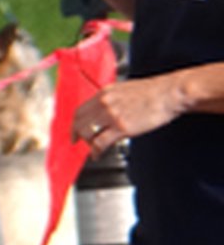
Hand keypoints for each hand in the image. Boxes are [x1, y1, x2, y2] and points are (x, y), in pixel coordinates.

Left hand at [74, 75, 188, 151]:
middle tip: (81, 143)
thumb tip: (102, 111)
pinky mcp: (122, 127)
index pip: (79, 110)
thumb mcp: (126, 89)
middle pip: (79, 123)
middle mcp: (105, 103)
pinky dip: (96, 152)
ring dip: (89, 144)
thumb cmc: (154, 92)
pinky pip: (100, 143)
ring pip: (87, 133)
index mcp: (105, 93)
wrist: (171, 92)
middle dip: (78, 135)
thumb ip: (111, 100)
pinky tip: (98, 155)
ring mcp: (112, 115)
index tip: (74, 131)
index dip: (74, 124)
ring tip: (94, 149)